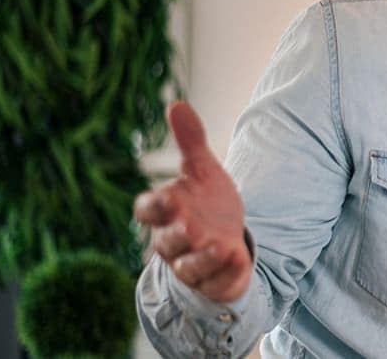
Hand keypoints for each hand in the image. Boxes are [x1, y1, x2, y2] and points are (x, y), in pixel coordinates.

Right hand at [134, 101, 251, 302]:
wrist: (228, 241)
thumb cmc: (206, 205)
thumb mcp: (202, 171)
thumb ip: (190, 142)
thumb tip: (177, 103)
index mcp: (167, 212)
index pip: (147, 211)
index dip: (155, 206)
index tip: (169, 197)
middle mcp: (175, 241)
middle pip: (166, 242)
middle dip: (177, 236)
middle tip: (190, 226)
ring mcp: (193, 264)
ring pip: (189, 267)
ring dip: (203, 258)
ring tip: (221, 245)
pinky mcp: (214, 281)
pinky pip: (216, 282)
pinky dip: (226, 273)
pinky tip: (240, 259)